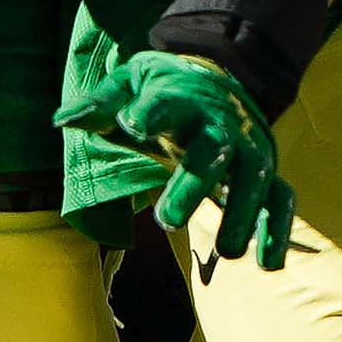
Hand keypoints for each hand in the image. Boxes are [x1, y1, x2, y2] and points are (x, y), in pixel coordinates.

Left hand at [81, 50, 295, 271]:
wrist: (221, 76)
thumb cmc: (166, 88)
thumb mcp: (132, 82)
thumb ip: (102, 103)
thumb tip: (62, 120)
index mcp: (181, 98)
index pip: (164, 103)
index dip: (150, 112)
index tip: (132, 123)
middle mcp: (219, 124)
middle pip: (212, 151)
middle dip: (194, 185)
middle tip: (168, 220)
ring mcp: (248, 149)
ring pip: (253, 180)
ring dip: (242, 215)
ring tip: (227, 252)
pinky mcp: (266, 171)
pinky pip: (280, 201)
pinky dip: (277, 231)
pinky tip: (267, 265)